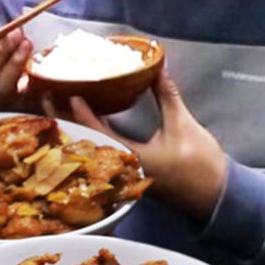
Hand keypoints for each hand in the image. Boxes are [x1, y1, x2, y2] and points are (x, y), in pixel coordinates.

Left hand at [62, 68, 227, 220]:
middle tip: (46, 96)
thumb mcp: (184, 124)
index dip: (80, 114)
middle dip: (65, 119)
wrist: (218, 196)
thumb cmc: (201, 164)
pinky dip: (88, 135)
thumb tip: (158, 69)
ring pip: (90, 147)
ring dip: (73, 126)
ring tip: (56, 104)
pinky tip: (79, 121)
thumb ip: (167, 96)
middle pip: (84, 141)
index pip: (97, 133)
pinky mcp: (128, 173)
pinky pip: (101, 152)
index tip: (67, 93)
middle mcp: (121, 168)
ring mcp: (123, 173)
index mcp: (132, 158)